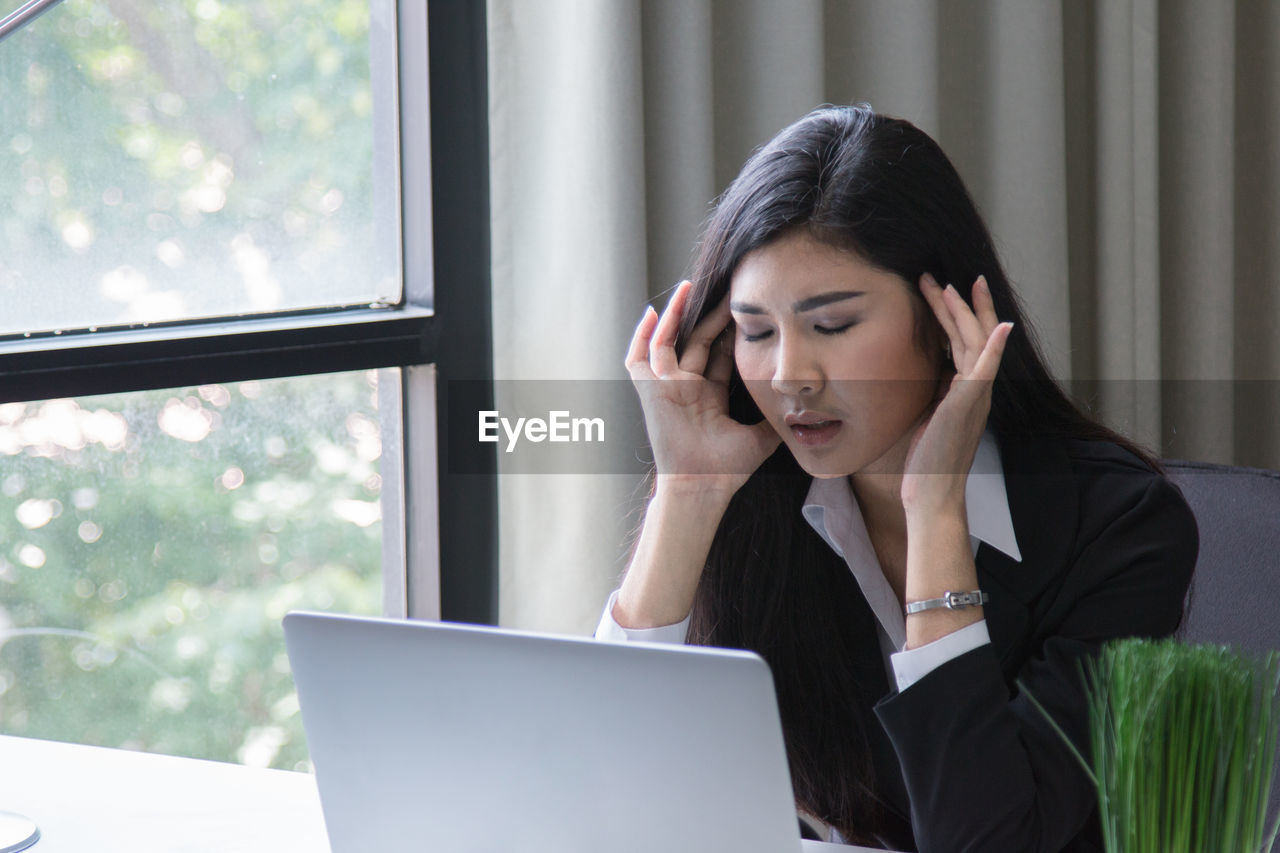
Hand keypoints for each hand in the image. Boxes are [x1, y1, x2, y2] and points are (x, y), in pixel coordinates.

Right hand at [625, 280, 779, 495]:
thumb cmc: (727, 469)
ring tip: (688, 287)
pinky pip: (639, 359)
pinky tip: (651, 313)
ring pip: (668, 341)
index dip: (730, 331)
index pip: (719, 354)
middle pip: (696, 341)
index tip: (745, 308)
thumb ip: (777, 418)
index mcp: (709, 396)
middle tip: (726, 289)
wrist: (702, 486)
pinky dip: (642, 337)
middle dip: (710, 315)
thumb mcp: (761, 436)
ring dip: (676, 314)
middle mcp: (686, 388)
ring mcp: (666, 388)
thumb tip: (804, 406)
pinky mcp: (649, 392)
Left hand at [901, 274, 1013, 515]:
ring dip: (964, 313)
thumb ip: (935, 391)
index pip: (965, 344)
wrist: (932, 494)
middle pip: (974, 336)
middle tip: (950, 277)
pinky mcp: (967, 405)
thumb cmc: (926, 461)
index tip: (948, 290)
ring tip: (949, 286)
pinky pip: (985, 370)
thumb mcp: (929, 416)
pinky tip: (1000, 326)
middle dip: (961, 305)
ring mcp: (974, 397)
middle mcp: (975, 390)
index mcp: (965, 391)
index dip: (958, 316)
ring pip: (974, 344)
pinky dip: (993, 347)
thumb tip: (931, 371)